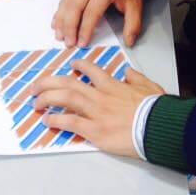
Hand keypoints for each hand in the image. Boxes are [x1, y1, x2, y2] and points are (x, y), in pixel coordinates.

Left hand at [31, 59, 165, 156]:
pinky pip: (70, 122)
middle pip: (68, 83)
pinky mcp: (95, 130)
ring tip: (35, 102)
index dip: (78, 66)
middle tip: (37, 86)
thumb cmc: (157, 109)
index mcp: (113, 85)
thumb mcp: (150, 87)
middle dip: (49, 83)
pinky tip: (46, 120)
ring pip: (64, 98)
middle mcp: (100, 95)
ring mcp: (96, 112)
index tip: (71, 65)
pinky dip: (56, 120)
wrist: (160, 126)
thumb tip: (128, 72)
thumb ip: (137, 78)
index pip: (91, 70)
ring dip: (46, 98)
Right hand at [52, 0, 143, 46]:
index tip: (82, 42)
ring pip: (66, 4)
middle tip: (69, 42)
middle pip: (74, 7)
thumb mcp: (136, 5)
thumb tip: (129, 41)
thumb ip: (133, 24)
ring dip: (61, 21)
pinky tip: (57, 24)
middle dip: (69, 27)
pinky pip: (64, 1)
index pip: (91, 11)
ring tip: (59, 36)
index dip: (85, 29)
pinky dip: (59, 13)